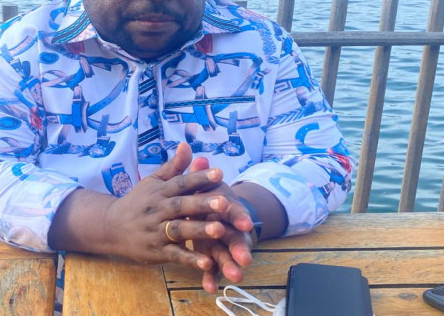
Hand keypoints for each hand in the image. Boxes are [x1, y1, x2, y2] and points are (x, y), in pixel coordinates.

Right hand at [103, 143, 234, 271]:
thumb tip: (187, 145)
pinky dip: (189, 259)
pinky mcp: (156, 252)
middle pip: (181, 206)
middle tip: (224, 201)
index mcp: (160, 191)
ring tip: (220, 229)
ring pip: (179, 230)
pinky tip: (207, 262)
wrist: (111, 227)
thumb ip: (173, 167)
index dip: (199, 177)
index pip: (181, 183)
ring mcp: (156, 232)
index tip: (219, 173)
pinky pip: (174, 255)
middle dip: (202, 204)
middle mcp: (158, 210)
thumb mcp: (153, 182)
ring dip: (199, 230)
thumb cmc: (139, 202)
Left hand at [187, 157, 255, 292]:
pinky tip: (210, 287)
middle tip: (245, 260)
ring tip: (235, 277)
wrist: (210, 209)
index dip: (240, 217)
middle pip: (235, 237)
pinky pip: (211, 267)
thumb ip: (201, 174)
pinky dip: (211, 276)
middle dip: (240, 248)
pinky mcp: (211, 254)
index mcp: (224, 206)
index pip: (235, 211)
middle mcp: (226, 225)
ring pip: (226, 254)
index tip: (246, 225)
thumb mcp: (203, 184)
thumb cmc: (205, 195)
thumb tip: (198, 157)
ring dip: (230, 265)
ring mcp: (220, 242)